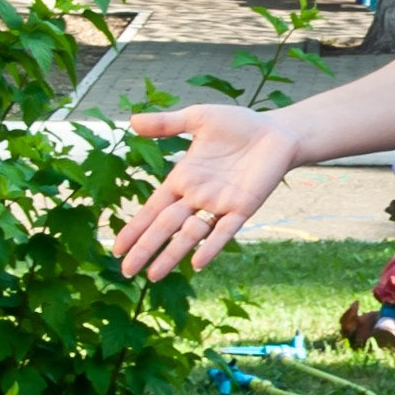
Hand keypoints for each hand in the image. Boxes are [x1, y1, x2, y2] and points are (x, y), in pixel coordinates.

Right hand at [113, 105, 299, 280]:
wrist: (277, 132)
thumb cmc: (239, 125)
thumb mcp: (198, 118)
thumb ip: (167, 124)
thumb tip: (131, 121)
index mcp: (183, 179)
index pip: (152, 209)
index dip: (135, 228)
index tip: (116, 248)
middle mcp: (198, 196)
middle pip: (165, 226)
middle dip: (146, 248)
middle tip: (127, 271)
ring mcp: (220, 204)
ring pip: (190, 234)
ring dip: (172, 254)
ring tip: (153, 276)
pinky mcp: (243, 207)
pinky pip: (225, 230)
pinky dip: (211, 246)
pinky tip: (197, 262)